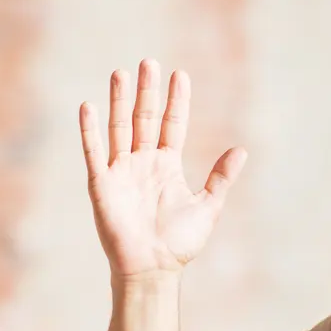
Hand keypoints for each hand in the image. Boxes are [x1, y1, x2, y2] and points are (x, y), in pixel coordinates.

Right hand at [80, 59, 245, 278]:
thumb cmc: (179, 243)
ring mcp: (121, 171)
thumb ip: (221, 177)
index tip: (180, 74)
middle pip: (144, 119)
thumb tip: (241, 149)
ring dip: (119, 101)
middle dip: (147, 92)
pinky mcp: (102, 184)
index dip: (176, 101)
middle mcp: (143, 163)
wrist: (153, 268)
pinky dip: (90, 130)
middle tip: (149, 62)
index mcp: (167, 166)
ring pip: (119, 128)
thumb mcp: (208, 205)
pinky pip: (94, 152)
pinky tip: (89, 106)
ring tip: (121, 73)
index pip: (172, 125)